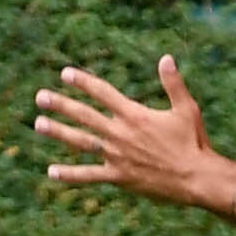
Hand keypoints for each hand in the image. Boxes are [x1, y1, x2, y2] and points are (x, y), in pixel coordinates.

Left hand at [32, 57, 228, 208]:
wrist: (196, 178)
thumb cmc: (194, 142)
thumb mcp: (187, 109)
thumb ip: (173, 83)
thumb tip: (166, 58)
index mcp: (135, 115)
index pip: (103, 93)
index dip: (83, 82)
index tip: (65, 74)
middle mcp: (121, 133)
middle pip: (84, 115)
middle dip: (61, 105)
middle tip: (40, 97)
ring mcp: (117, 156)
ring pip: (81, 142)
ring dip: (59, 133)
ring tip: (39, 125)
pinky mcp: (119, 177)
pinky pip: (89, 175)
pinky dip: (70, 174)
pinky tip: (51, 172)